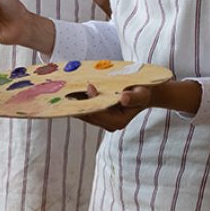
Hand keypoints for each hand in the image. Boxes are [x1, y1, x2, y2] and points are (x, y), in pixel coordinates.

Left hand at [77, 79, 201, 131]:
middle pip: (87, 115)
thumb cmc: (144, 92)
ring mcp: (103, 119)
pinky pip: (86, 107)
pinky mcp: (100, 112)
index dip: (91, 102)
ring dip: (76, 101)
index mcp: (117, 121)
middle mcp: (108, 123)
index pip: (98, 114)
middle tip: (66, 90)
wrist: (145, 92)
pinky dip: (80, 99)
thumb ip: (133, 97)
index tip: (88, 87)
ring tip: (65, 89)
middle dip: (77, 103)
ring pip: (84, 112)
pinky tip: (71, 89)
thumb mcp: (142, 93)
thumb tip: (124, 98)